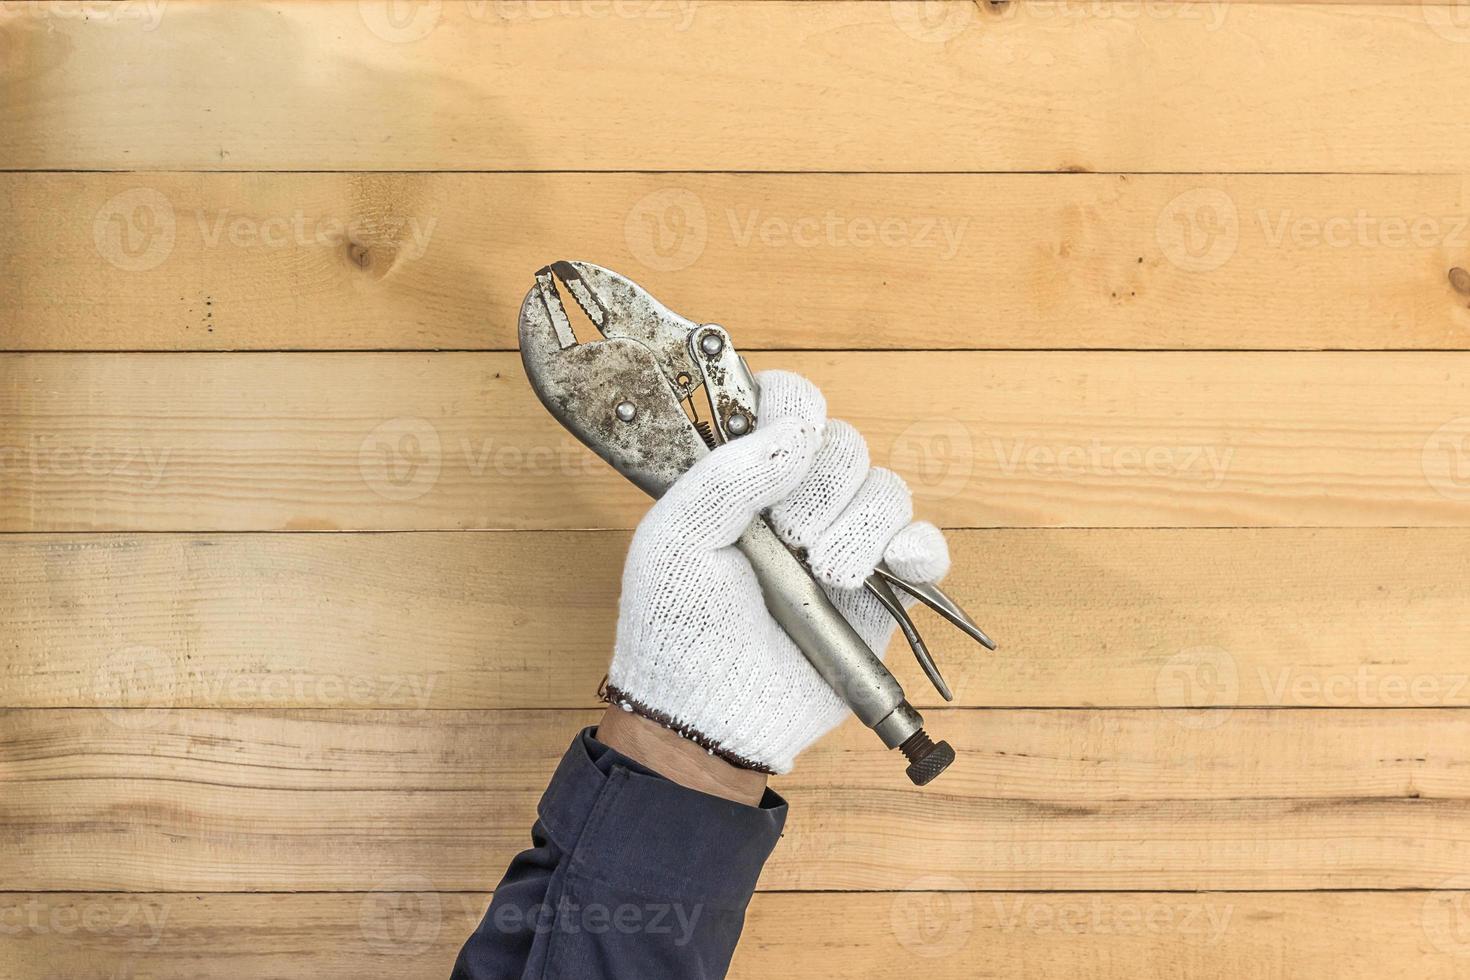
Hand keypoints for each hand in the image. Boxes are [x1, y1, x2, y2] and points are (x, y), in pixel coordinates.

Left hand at [602, 371, 951, 776]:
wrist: (709, 716)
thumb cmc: (676, 627)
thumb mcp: (676, 538)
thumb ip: (727, 473)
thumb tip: (796, 426)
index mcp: (745, 476)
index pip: (788, 403)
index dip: (793, 411)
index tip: (781, 448)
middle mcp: (797, 502)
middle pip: (846, 446)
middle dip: (823, 490)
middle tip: (790, 539)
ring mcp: (841, 546)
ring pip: (887, 491)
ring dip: (860, 528)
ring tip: (824, 576)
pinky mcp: (880, 594)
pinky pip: (925, 548)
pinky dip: (919, 549)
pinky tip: (889, 569)